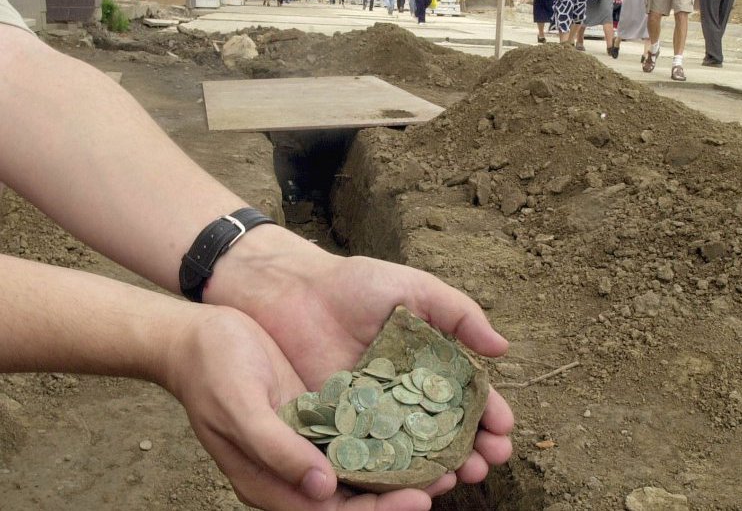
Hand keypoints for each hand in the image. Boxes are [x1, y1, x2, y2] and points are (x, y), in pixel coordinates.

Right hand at [165, 305, 444, 509]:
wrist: (198, 337)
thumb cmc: (212, 372)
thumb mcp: (240, 409)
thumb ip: (278, 451)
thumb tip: (323, 489)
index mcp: (272, 484)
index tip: (420, 499)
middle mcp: (297, 470)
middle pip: (358, 496)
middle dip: (405, 493)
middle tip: (451, 477)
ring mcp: (310, 443)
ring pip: (366, 466)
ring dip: (405, 466)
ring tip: (451, 457)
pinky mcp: (321, 414)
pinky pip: (361, 432)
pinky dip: (391, 433)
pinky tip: (423, 421)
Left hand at [208, 229, 514, 492]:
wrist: (291, 291)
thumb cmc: (354, 284)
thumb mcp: (415, 289)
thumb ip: (459, 314)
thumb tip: (502, 348)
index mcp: (428, 365)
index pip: (467, 398)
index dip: (489, 416)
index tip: (504, 432)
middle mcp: (405, 397)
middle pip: (447, 434)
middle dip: (472, 450)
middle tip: (487, 463)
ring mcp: (373, 416)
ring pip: (413, 453)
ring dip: (439, 469)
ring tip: (458, 478)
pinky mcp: (338, 429)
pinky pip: (369, 459)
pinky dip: (391, 475)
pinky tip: (411, 484)